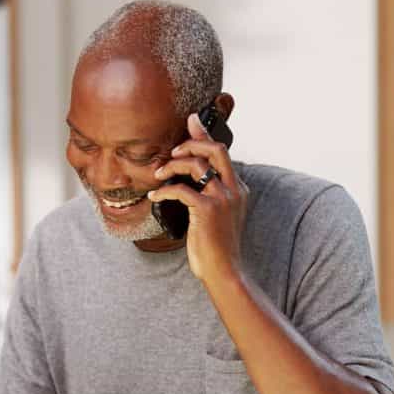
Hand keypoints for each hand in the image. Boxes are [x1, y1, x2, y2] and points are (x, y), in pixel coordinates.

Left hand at [148, 113, 247, 283]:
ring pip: (196, 164)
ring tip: (159, 173)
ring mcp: (222, 198)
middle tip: (172, 149)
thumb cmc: (216, 249)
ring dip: (173, 164)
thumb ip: (212, 198)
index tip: (191, 121)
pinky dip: (164, 189)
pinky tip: (155, 194)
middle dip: (191, 142)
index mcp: (238, 190)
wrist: (224, 272)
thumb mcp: (218, 218)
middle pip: (215, 149)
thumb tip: (190, 185)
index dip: (205, 135)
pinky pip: (181, 188)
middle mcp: (234, 190)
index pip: (222, 153)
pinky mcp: (208, 209)